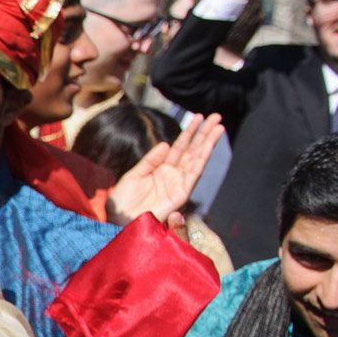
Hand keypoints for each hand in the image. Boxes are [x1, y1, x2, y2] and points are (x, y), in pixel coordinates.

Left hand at [104, 114, 223, 223]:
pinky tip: (207, 144)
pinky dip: (202, 158)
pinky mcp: (181, 193)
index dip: (189, 132)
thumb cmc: (123, 201)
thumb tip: (167, 144)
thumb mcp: (134, 175)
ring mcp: (178, 183)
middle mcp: (173, 174)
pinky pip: (194, 173)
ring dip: (208, 142)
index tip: (198, 117)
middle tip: (216, 116)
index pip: (179, 147)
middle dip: (204, 133)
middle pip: (192, 150)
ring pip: (197, 158)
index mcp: (161, 169)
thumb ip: (150, 160)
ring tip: (219, 125)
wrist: (118, 220)